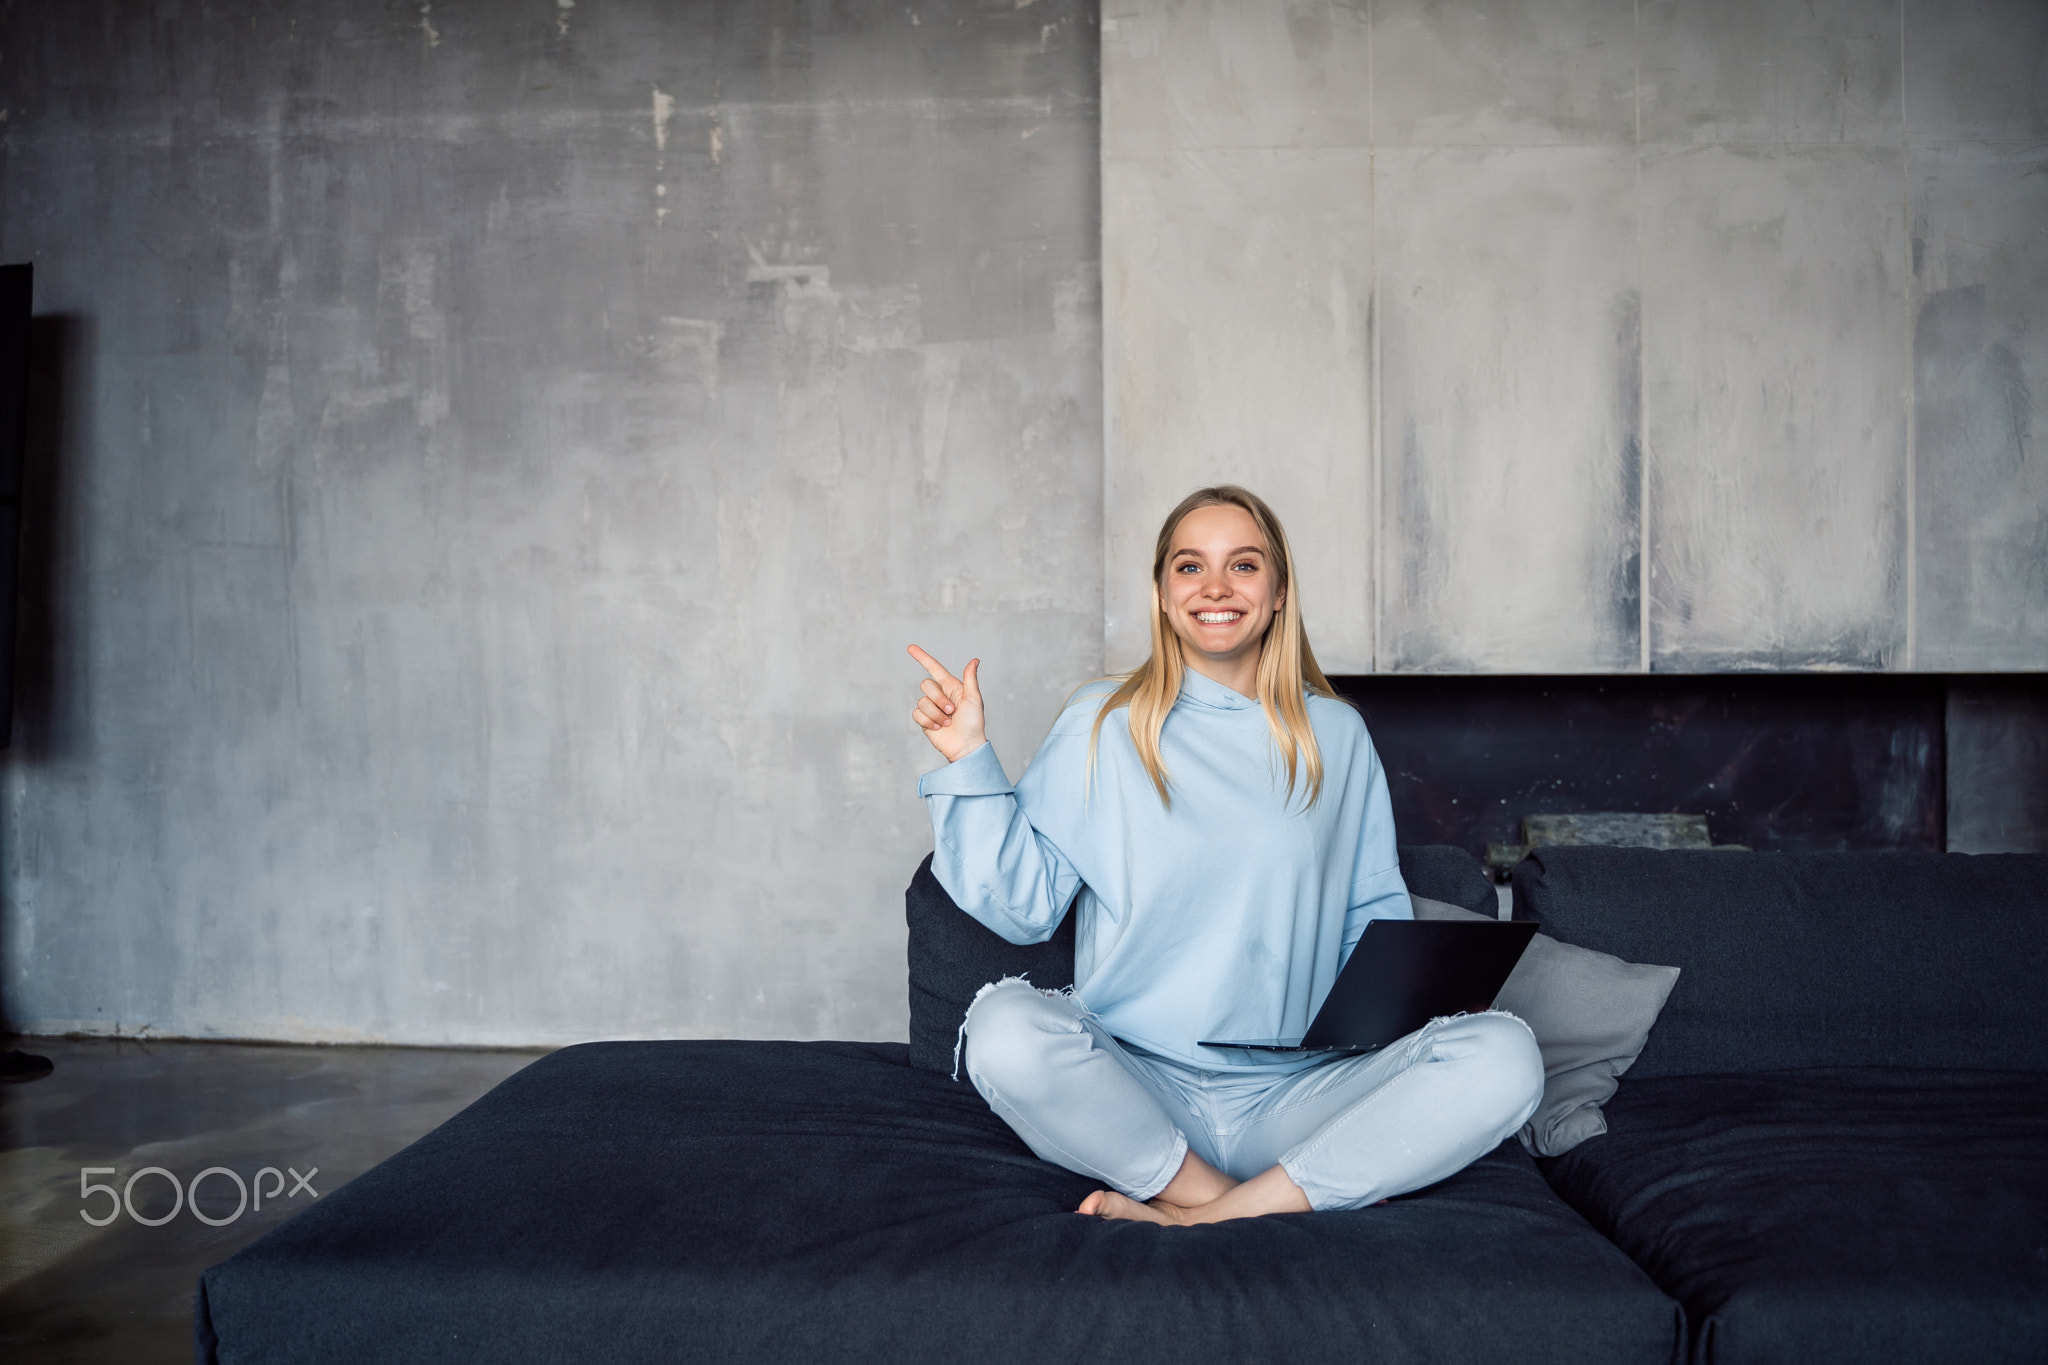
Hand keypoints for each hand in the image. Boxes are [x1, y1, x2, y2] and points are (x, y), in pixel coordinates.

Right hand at [907, 644, 986, 763]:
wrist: (966, 746)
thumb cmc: (973, 723)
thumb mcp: (974, 699)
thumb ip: (970, 679)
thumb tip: (974, 660)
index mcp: (951, 687)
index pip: (934, 668)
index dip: (922, 657)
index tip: (910, 647)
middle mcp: (940, 696)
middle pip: (926, 685)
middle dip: (939, 699)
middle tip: (952, 712)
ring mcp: (931, 708)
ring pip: (922, 701)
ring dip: (936, 714)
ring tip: (948, 723)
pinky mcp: (924, 721)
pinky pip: (917, 714)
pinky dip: (929, 721)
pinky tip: (939, 728)